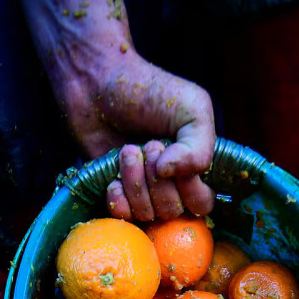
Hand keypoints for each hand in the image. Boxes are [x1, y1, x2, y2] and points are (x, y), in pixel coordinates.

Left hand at [18, 0, 214, 220]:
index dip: (189, 188)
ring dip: (136, 183)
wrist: (96, 80)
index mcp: (194, 166)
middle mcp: (170, 184)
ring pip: (147, 214)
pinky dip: (119, 201)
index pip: (202, 203)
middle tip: (147, 144)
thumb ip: (199, 147)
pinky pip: (122, 217)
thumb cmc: (148, 90)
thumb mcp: (193, 108)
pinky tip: (113, 179)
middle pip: (174, 212)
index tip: (169, 155)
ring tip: (127, 150)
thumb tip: (171, 175)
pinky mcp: (114, 192)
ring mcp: (141, 191)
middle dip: (158, 181)